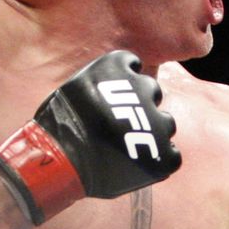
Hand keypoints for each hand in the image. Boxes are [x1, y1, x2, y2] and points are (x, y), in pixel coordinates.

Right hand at [0, 51, 180, 223]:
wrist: (60, 160)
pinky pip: (171, 155)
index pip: (131, 64)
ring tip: (128, 147)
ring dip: (152, 132)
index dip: (124, 80)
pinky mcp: (163, 154)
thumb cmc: (57, 128)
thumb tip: (109, 88)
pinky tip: (140, 164)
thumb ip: (97, 85)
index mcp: (117, 69)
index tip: (115, 92)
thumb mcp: (72, 90)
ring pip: (166, 123)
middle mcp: (143, 89)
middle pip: (152, 91)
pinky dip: (159, 160)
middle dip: (139, 105)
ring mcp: (157, 122)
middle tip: (120, 123)